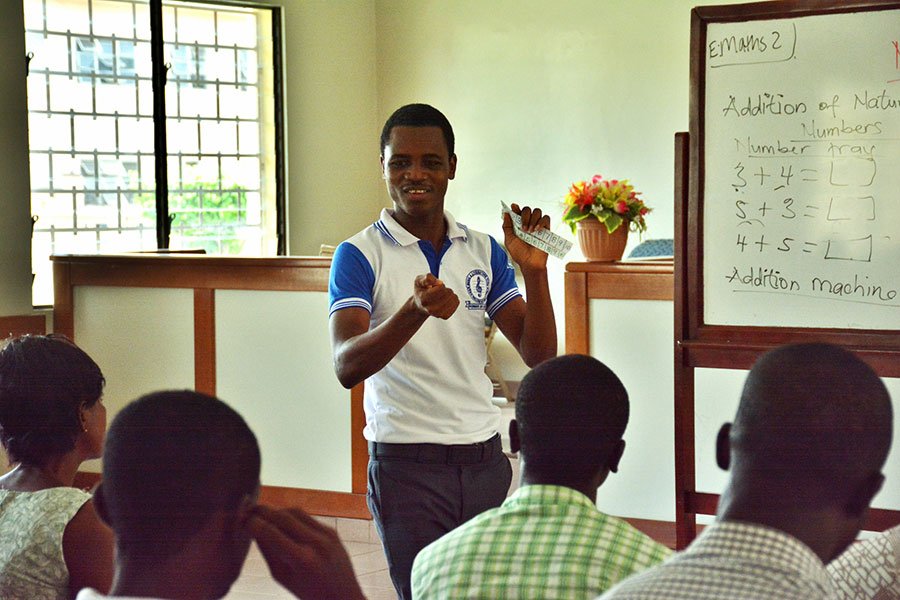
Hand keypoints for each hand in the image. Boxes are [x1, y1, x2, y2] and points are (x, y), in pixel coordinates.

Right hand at [248, 505, 365, 599]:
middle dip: (263, 511)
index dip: (253, 523)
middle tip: (248, 510)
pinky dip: (292, 517)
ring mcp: (327, 534)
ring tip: (264, 515)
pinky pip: (307, 518)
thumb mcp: (283, 577)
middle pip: (282, 517)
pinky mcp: (332, 530)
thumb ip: (268, 552)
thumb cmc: (308, 593)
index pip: (271, 533)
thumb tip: (253, 529)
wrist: (343, 596)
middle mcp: (316, 542)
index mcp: (302, 559)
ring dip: (277, 511)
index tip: (242, 520)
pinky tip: (282, 522)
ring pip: (295, 512)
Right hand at [413, 273, 458, 318]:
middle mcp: (430, 309)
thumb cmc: (421, 291)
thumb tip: (439, 282)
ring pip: (453, 298)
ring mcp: (438, 314)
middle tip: (438, 291)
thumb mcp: (419, 280)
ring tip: (441, 295)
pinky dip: (453, 299)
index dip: (440, 284)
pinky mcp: (445, 316)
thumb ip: (428, 278)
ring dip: (450, 294)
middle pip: (448, 292)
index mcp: (424, 298)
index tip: (435, 286)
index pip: (441, 288)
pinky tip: (446, 299)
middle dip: (445, 288)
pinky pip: (456, 302)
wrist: (420, 304)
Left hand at [502, 203, 549, 271]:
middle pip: (527, 209)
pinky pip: (546, 218)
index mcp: (518, 225)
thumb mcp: (509, 240)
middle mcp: (528, 223)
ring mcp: (537, 226)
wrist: (530, 262)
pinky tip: (537, 230)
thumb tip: (506, 213)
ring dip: (533, 219)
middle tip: (523, 228)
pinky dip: (541, 221)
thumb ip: (507, 226)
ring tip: (530, 231)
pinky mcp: (546, 229)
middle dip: (524, 216)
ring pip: (537, 211)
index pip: (518, 212)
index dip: (515, 208)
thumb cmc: (519, 253)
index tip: (514, 207)